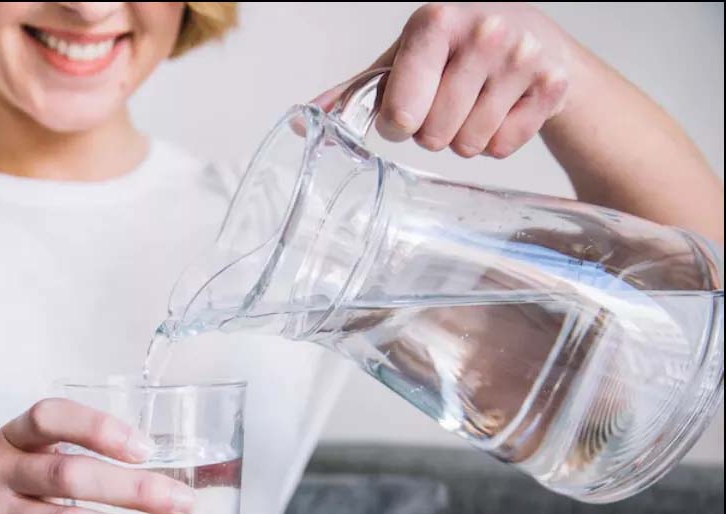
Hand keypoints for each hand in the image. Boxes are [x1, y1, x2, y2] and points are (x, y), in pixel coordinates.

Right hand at [0, 398, 194, 513]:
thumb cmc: (0, 490)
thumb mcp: (20, 455)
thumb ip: (72, 453)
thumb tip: (161, 466)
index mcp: (10, 437)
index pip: (49, 417)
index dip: (98, 428)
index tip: (145, 447)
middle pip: (69, 476)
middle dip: (133, 490)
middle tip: (183, 501)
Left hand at [316, 3, 576, 158]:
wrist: (532, 37)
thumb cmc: (455, 47)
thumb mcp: (404, 57)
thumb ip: (357, 91)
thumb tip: (304, 119)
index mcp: (435, 23)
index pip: (402, 110)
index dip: (397, 124)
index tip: (404, 113)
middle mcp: (483, 33)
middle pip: (434, 136)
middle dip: (432, 132)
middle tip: (444, 104)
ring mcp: (521, 58)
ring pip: (469, 145)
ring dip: (463, 138)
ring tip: (472, 105)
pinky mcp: (552, 84)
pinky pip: (503, 147)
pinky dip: (496, 140)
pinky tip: (500, 109)